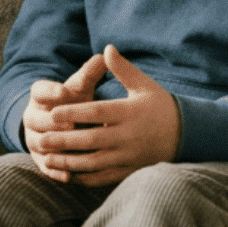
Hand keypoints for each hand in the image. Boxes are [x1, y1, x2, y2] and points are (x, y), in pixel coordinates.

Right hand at [22, 53, 106, 162]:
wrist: (58, 123)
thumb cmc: (73, 102)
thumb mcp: (79, 89)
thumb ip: (89, 75)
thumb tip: (104, 56)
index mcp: (40, 96)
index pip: (39, 90)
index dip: (51, 91)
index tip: (64, 91)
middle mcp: (32, 116)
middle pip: (36, 119)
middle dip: (52, 122)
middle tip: (71, 124)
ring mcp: (33, 138)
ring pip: (39, 143)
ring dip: (53, 147)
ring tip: (71, 150)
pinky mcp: (38, 158)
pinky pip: (43, 166)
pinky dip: (55, 171)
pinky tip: (68, 177)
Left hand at [27, 46, 180, 185]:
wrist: (187, 134)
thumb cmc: (161, 105)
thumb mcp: (144, 85)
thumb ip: (123, 69)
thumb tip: (107, 48)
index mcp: (128, 112)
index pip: (97, 112)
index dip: (74, 112)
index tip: (52, 112)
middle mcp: (127, 136)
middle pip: (91, 139)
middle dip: (64, 140)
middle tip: (40, 139)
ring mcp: (128, 155)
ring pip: (94, 162)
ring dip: (69, 162)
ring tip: (47, 159)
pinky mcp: (130, 170)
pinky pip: (104, 177)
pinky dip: (85, 178)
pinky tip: (68, 176)